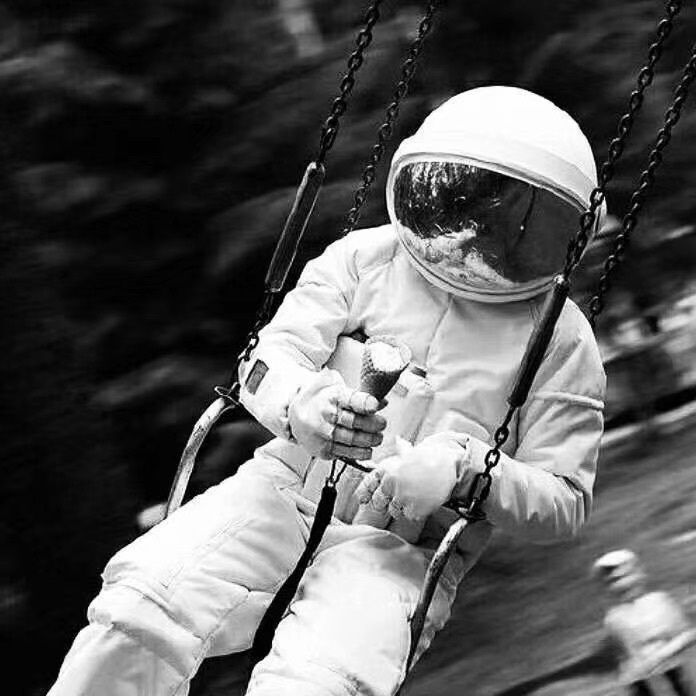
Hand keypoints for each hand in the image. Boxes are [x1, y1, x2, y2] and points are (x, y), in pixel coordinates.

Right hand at [288, 369, 385, 459]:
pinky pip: (345, 453)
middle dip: (372, 424)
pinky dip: (360, 453)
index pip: (351, 399)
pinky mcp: (322, 448)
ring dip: (369, 440)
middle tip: (382, 424)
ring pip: (351, 439)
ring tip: (377, 438)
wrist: (296, 414)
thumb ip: (361, 395)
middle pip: (354, 421)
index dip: (365, 403)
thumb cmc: (323, 401)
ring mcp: (323, 433)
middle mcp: (326, 414)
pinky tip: (367, 450)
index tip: (375, 406)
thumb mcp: (339, 390)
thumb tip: (382, 402)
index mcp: (332, 395)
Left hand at [355, 432, 470, 521]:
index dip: (367, 493)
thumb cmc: (431, 457)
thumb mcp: (412, 452)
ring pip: (395, 510)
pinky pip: (410, 515)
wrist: (449, 464)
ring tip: (415, 496)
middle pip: (379, 502)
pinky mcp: (415, 508)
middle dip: (388, 500)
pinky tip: (423, 500)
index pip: (367, 487)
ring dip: (403, 506)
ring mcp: (402, 497)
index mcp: (386, 469)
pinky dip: (416, 511)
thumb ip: (401, 450)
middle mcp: (391, 483)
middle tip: (401, 495)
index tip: (368, 497)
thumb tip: (398, 440)